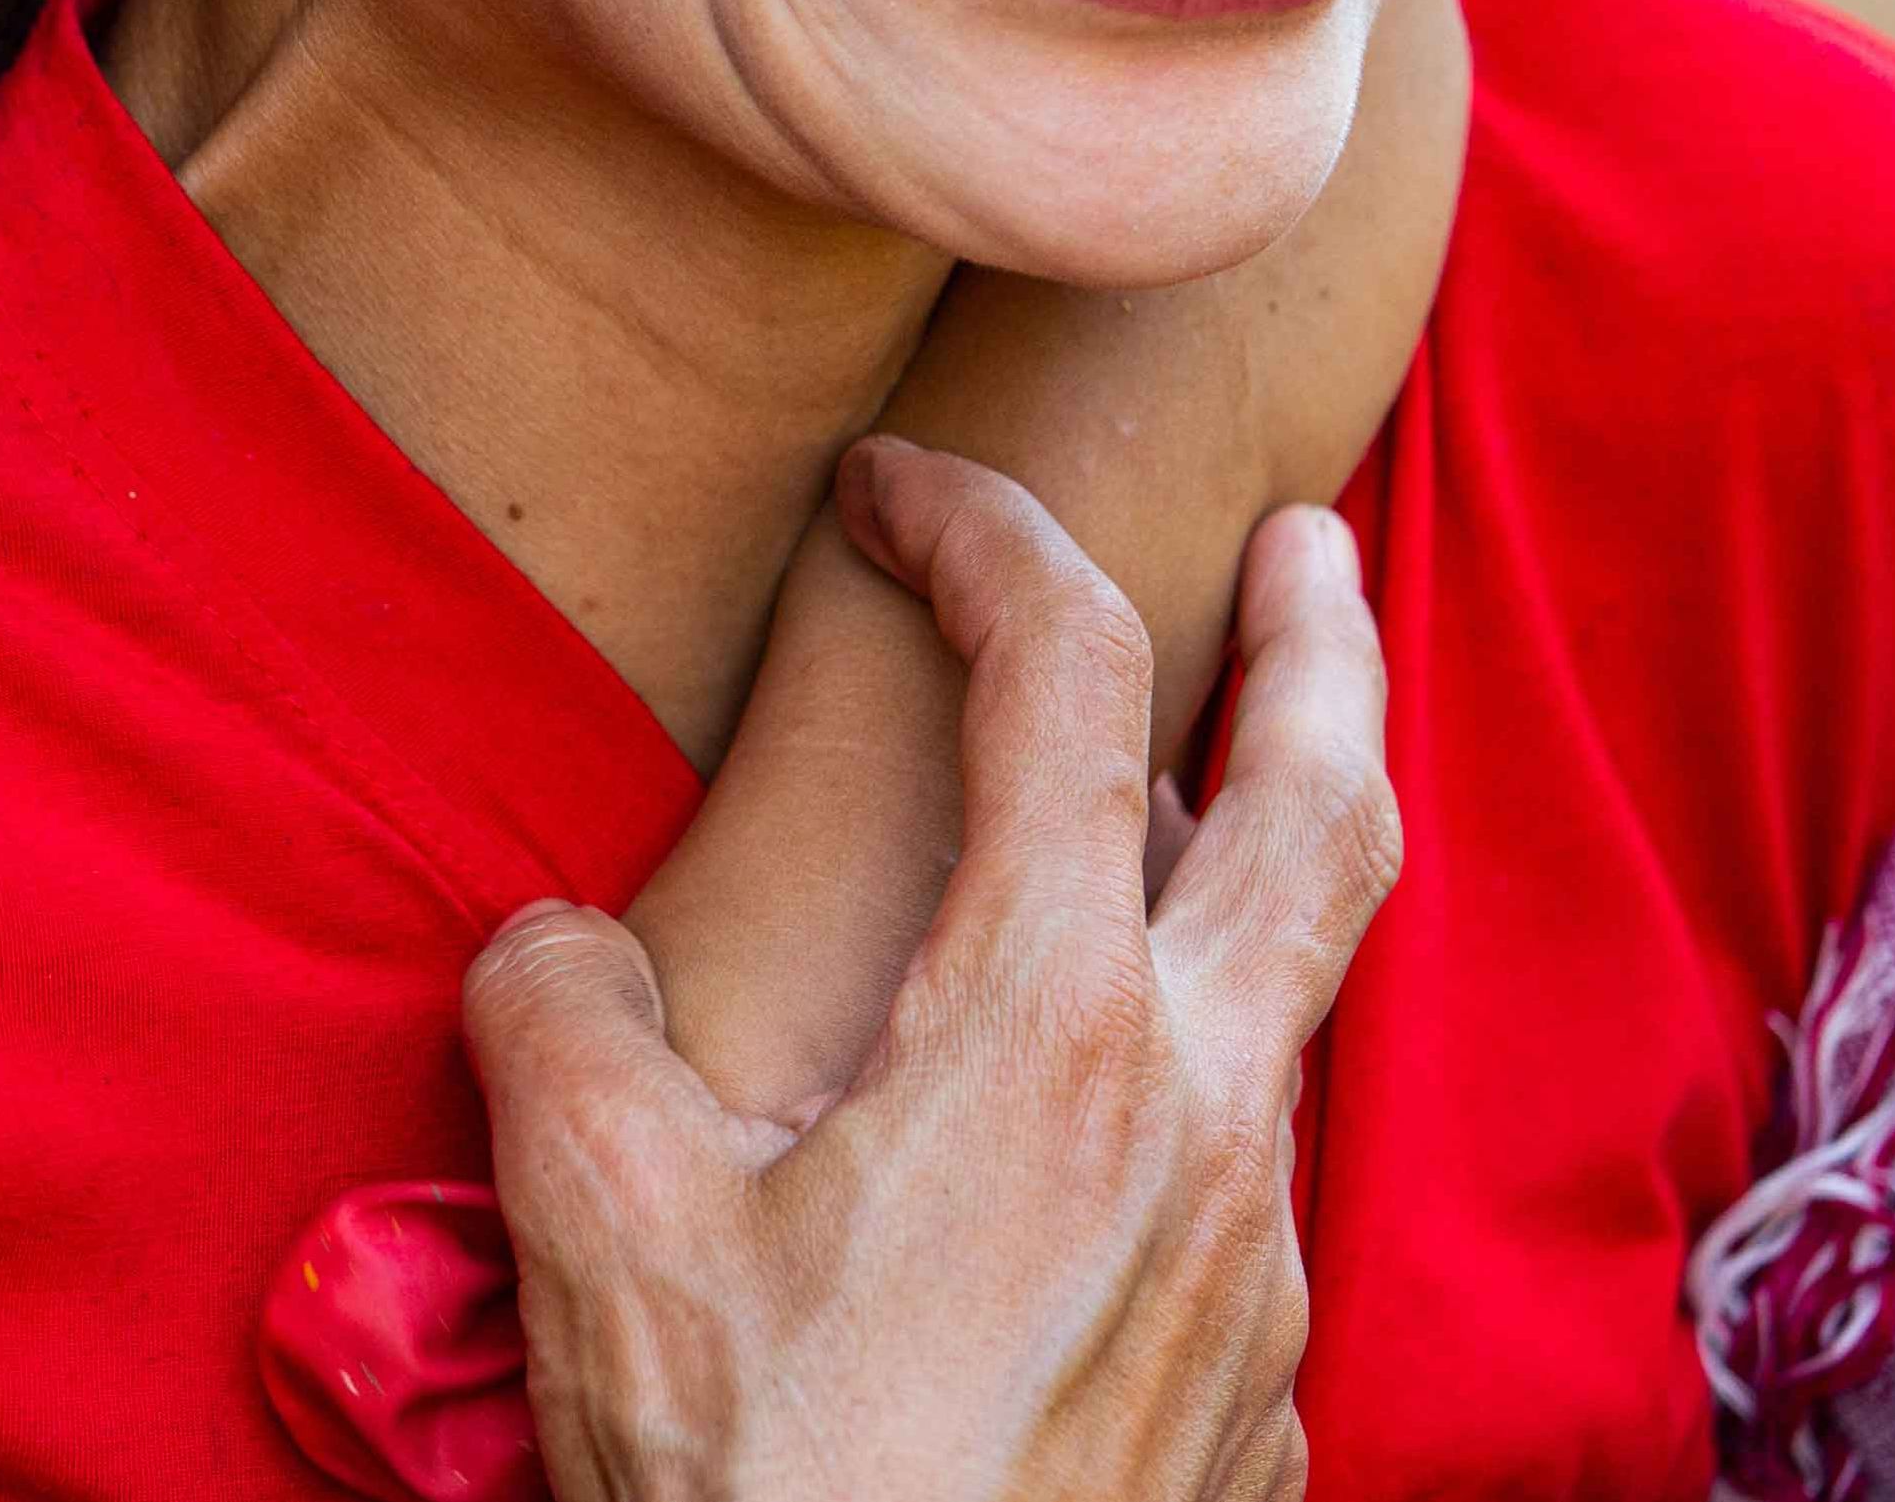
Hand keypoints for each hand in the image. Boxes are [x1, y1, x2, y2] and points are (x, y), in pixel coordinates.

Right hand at [462, 439, 1396, 1501]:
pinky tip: (1093, 1122)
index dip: (982, 536)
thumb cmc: (758, 1479)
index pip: (1064, 682)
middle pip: (1332, 802)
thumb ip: (561, 1014)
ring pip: (1307, 998)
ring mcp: (1262, 1272)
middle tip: (1302, 542)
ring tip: (1194, 810)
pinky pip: (1257, 1176)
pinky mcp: (1263, 1402)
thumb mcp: (592, 1215)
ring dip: (1263, 864)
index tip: (897, 492)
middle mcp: (1210, 1122)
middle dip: (1323, 641)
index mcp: (1056, 1029)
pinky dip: (1201, 1073)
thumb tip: (567, 950)